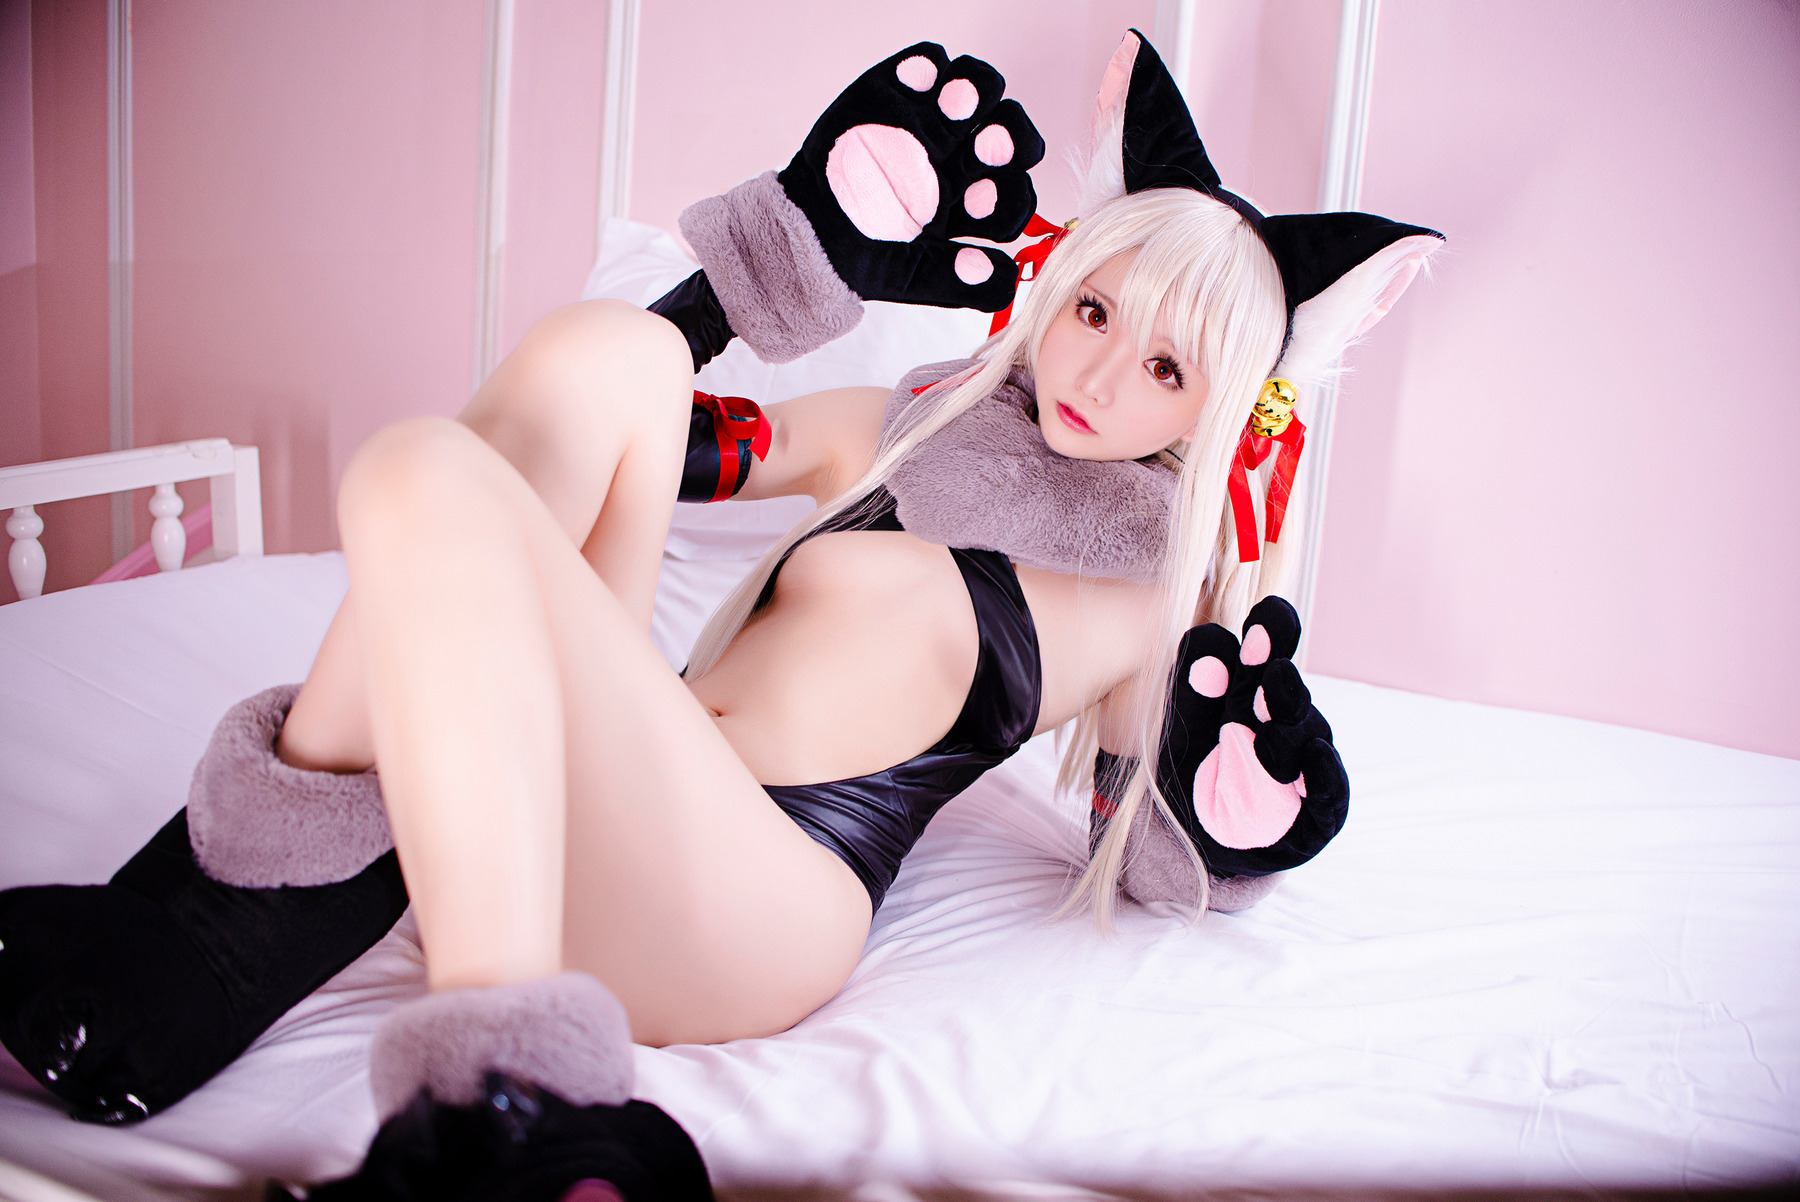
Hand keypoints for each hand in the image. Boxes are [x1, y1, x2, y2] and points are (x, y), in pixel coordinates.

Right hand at [777, 41, 1044, 311]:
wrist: (807, 227)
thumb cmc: (863, 254)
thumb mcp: (911, 277)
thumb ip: (960, 281)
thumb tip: (1009, 280)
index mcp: (975, 204)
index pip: (1015, 191)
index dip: (1010, 194)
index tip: (981, 202)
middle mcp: (964, 159)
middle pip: (1010, 135)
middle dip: (1009, 138)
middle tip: (988, 144)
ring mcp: (937, 120)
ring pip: (981, 90)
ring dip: (977, 93)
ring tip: (954, 104)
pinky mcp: (904, 88)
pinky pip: (930, 63)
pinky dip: (930, 67)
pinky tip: (918, 85)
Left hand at [1156, 596, 1348, 875]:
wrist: (1200, 842)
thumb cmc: (1192, 774)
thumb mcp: (1181, 731)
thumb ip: (1193, 688)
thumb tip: (1211, 640)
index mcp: (1252, 694)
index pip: (1264, 657)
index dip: (1268, 636)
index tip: (1267, 612)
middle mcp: (1285, 722)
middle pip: (1288, 692)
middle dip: (1281, 682)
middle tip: (1271, 670)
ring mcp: (1307, 764)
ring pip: (1307, 736)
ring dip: (1288, 732)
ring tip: (1267, 736)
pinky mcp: (1322, 809)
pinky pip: (1329, 786)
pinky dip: (1322, 771)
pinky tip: (1313, 757)